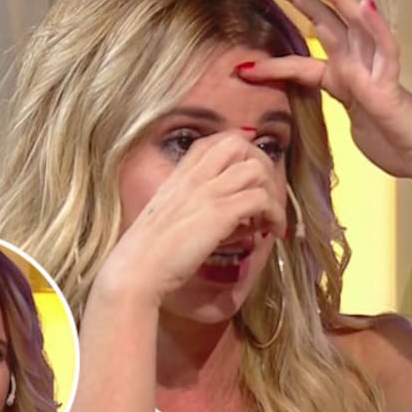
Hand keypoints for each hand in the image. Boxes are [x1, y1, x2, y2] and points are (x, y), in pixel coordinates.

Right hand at [91, 133, 286, 304]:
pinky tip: (270, 231)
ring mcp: (207, 193)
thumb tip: (230, 216)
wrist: (137, 269)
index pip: (214, 142)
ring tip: (268, 217)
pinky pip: (261, 199)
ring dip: (272, 193)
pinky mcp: (219, 213)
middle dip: (261, 166)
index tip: (247, 180)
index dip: (239, 154)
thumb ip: (195, 208)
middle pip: (240, 145)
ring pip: (256, 170)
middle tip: (264, 196)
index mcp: (179, 176)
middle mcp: (194, 178)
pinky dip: (274, 215)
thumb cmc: (149, 252)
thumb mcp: (168, 218)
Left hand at [238, 0, 411, 193]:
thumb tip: (277, 128)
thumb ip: (313, 118)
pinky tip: (365, 6)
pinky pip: (387, 51)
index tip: (240, 66)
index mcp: (339, 77)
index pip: (299, 59)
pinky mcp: (391, 85)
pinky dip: (377, 27)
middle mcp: (356, 66)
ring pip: (355, 26)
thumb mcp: (337, 126)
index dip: (270, 62)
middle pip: (325, 23)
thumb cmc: (387, 140)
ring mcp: (374, 72)